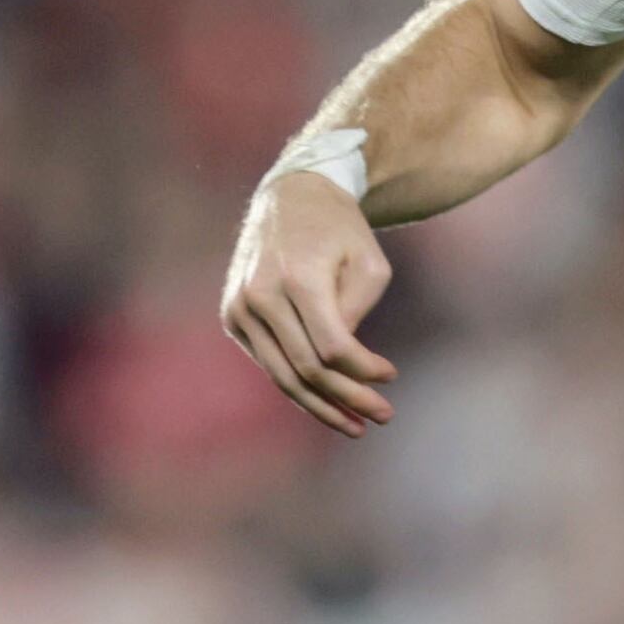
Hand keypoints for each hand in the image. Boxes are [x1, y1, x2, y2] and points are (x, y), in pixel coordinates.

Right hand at [219, 165, 396, 434]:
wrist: (291, 196)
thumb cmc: (340, 230)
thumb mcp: (369, 263)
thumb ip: (357, 314)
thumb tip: (342, 364)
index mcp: (297, 278)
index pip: (332, 348)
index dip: (364, 372)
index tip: (391, 376)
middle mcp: (260, 295)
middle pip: (307, 369)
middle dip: (348, 399)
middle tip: (383, 417)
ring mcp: (240, 307)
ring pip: (283, 375)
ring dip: (321, 406)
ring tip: (356, 426)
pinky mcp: (232, 316)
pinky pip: (269, 362)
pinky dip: (298, 385)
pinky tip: (327, 402)